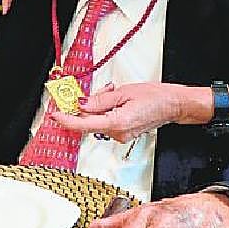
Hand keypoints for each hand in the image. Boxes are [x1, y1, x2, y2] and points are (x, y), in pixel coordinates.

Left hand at [52, 82, 182, 141]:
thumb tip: (81, 104)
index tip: (54, 114)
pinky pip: (107, 122)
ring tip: (112, 91)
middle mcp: (118, 134)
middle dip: (86, 106)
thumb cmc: (155, 97)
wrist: (174, 105)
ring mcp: (121, 136)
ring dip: (98, 106)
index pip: (84, 125)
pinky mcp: (124, 134)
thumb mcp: (124, 92)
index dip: (66, 120)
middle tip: (87, 91)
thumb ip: (100, 100)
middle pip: (90, 122)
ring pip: (98, 121)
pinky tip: (116, 100)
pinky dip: (106, 111)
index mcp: (117, 123)